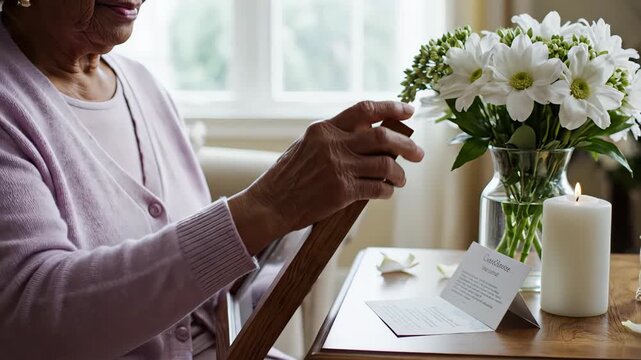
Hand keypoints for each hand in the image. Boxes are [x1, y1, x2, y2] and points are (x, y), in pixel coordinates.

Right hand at [228, 101, 423, 254]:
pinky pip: (377, 188)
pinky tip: (388, 192)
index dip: (390, 107)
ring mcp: (338, 167)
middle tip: (418, 153)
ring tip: (401, 179)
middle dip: (406, 144)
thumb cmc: (287, 178)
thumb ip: (334, 138)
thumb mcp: (307, 147)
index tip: (408, 110)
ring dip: (399, 173)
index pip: (364, 109)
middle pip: (382, 136)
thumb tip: (370, 133)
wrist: (270, 204)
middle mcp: (333, 144)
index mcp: (324, 129)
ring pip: (385, 164)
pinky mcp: (342, 191)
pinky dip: (387, 190)